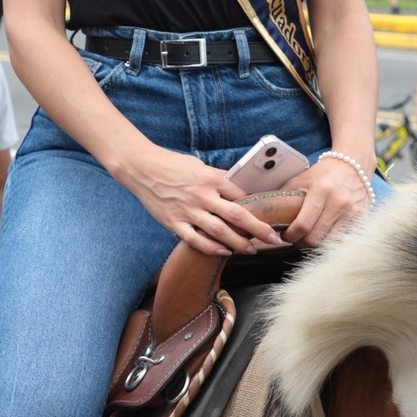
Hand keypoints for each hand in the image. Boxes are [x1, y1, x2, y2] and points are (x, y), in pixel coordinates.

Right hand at [130, 147, 283, 258]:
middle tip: (274, 239)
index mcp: (210, 178)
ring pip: (219, 232)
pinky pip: (195, 240)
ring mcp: (187, 211)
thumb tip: (239, 188)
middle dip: (258, 229)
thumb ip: (218, 178)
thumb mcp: (199, 166)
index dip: (256, 206)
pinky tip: (224, 252)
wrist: (142, 168)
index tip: (267, 216)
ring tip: (251, 250)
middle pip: (237, 216)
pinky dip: (211, 248)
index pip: (241, 195)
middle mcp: (201, 195)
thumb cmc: (172, 165)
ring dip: (238, 243)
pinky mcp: (173, 223)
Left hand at [282, 152, 371, 248]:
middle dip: (301, 243)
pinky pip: (343, 239)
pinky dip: (331, 241)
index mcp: (321, 190)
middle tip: (295, 239)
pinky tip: (324, 235)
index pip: (302, 225)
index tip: (285, 236)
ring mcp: (353, 212)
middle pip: (315, 238)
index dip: (290, 236)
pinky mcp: (362, 218)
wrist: (354, 165)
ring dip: (316, 244)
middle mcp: (339, 202)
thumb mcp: (301, 179)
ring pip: (329, 243)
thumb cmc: (324, 174)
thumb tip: (264, 213)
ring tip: (309, 238)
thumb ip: (283, 196)